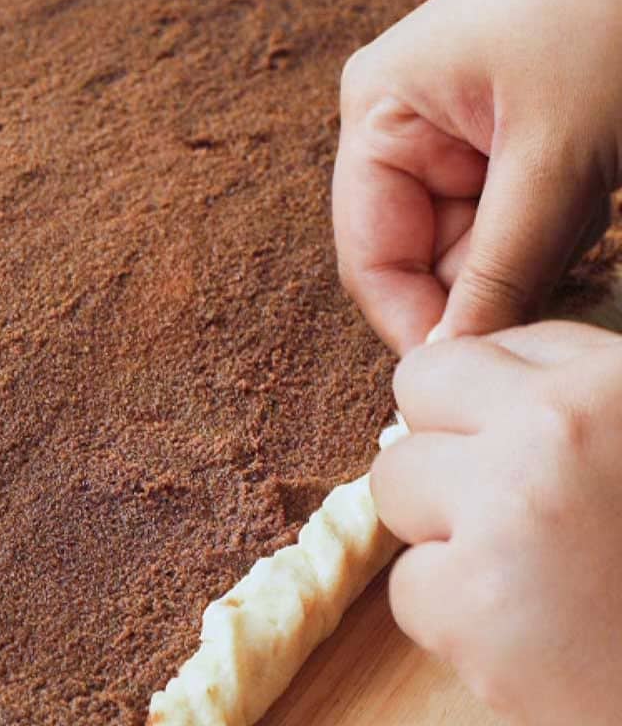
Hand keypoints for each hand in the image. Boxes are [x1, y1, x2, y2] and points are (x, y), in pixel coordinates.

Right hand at [333, 0, 621, 355]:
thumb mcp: (554, 158)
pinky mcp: (500, 136)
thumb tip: (453, 360)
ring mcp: (450, 127)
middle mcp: (400, 119)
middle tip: (547, 329)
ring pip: (471, 245)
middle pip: (419, 254)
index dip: (414, 323)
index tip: (471, 382)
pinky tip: (587, 221)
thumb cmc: (604, 24)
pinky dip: (550, 241)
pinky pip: (509, 218)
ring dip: (526, 270)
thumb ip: (501, 268)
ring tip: (578, 237)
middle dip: (483, 296)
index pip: (370, 252)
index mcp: (379, 107)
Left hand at [372, 322, 621, 725]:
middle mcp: (555, 427)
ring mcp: (509, 509)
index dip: (480, 412)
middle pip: (415, 394)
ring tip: (532, 578)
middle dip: (447, 454)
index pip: (467, 353)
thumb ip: (561, 381)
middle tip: (521, 519)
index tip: (528, 462)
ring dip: (445, 535)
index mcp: (606, 380)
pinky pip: (407, 587)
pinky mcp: (476, 605)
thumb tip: (457, 361)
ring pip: (393, 486)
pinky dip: (455, 624)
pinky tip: (531, 639)